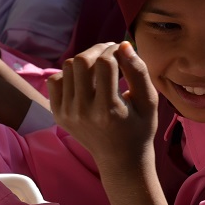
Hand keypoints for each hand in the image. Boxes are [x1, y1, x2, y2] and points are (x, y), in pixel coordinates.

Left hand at [49, 41, 157, 176]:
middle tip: (110, 53)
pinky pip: (55, 80)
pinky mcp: (58, 114)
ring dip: (84, 61)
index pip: (105, 63)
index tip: (123, 51)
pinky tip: (84, 81)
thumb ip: (138, 71)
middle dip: (98, 50)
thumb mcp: (148, 101)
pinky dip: (69, 75)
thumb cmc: (139, 128)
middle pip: (82, 61)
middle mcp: (84, 112)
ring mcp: (67, 114)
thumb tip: (123, 44)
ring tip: (99, 67)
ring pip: (68, 67)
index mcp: (108, 110)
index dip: (115, 50)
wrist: (120, 159)